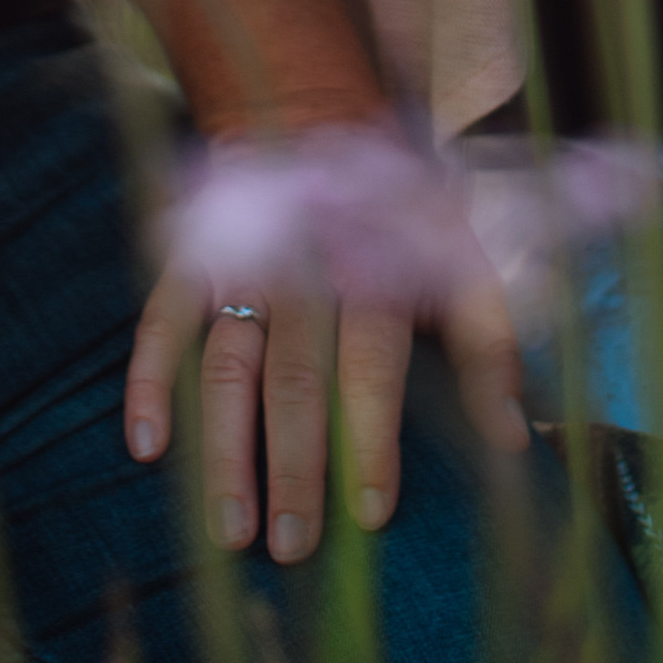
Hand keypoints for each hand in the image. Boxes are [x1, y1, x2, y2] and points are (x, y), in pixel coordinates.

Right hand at [123, 252, 527, 563]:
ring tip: (229, 529)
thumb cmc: (399, 219)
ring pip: (228, 364)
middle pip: (296, 377)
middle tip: (291, 547)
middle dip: (293, 465)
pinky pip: (162, 321)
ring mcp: (240, 268)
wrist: (315, 115)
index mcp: (374, 272)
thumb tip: (514, 441)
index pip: (372, 363)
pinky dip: (149, 380)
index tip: (371, 512)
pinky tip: (147, 446)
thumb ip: (488, 351)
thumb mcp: (462, 264)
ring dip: (224, 448)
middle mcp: (304, 272)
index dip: (372, 437)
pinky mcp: (193, 263)